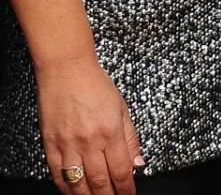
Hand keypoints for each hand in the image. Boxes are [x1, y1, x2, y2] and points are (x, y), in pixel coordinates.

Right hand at [36, 56, 141, 194]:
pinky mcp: (50, 144)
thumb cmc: (96, 85)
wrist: (66, 70)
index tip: (129, 194)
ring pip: (78, 182)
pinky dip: (65, 186)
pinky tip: (72, 191)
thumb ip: (130, 138)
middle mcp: (89, 141)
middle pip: (100, 181)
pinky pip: (57, 173)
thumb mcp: (122, 109)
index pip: (120, 170)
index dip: (126, 188)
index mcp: (111, 132)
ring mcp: (68, 144)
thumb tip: (137, 162)